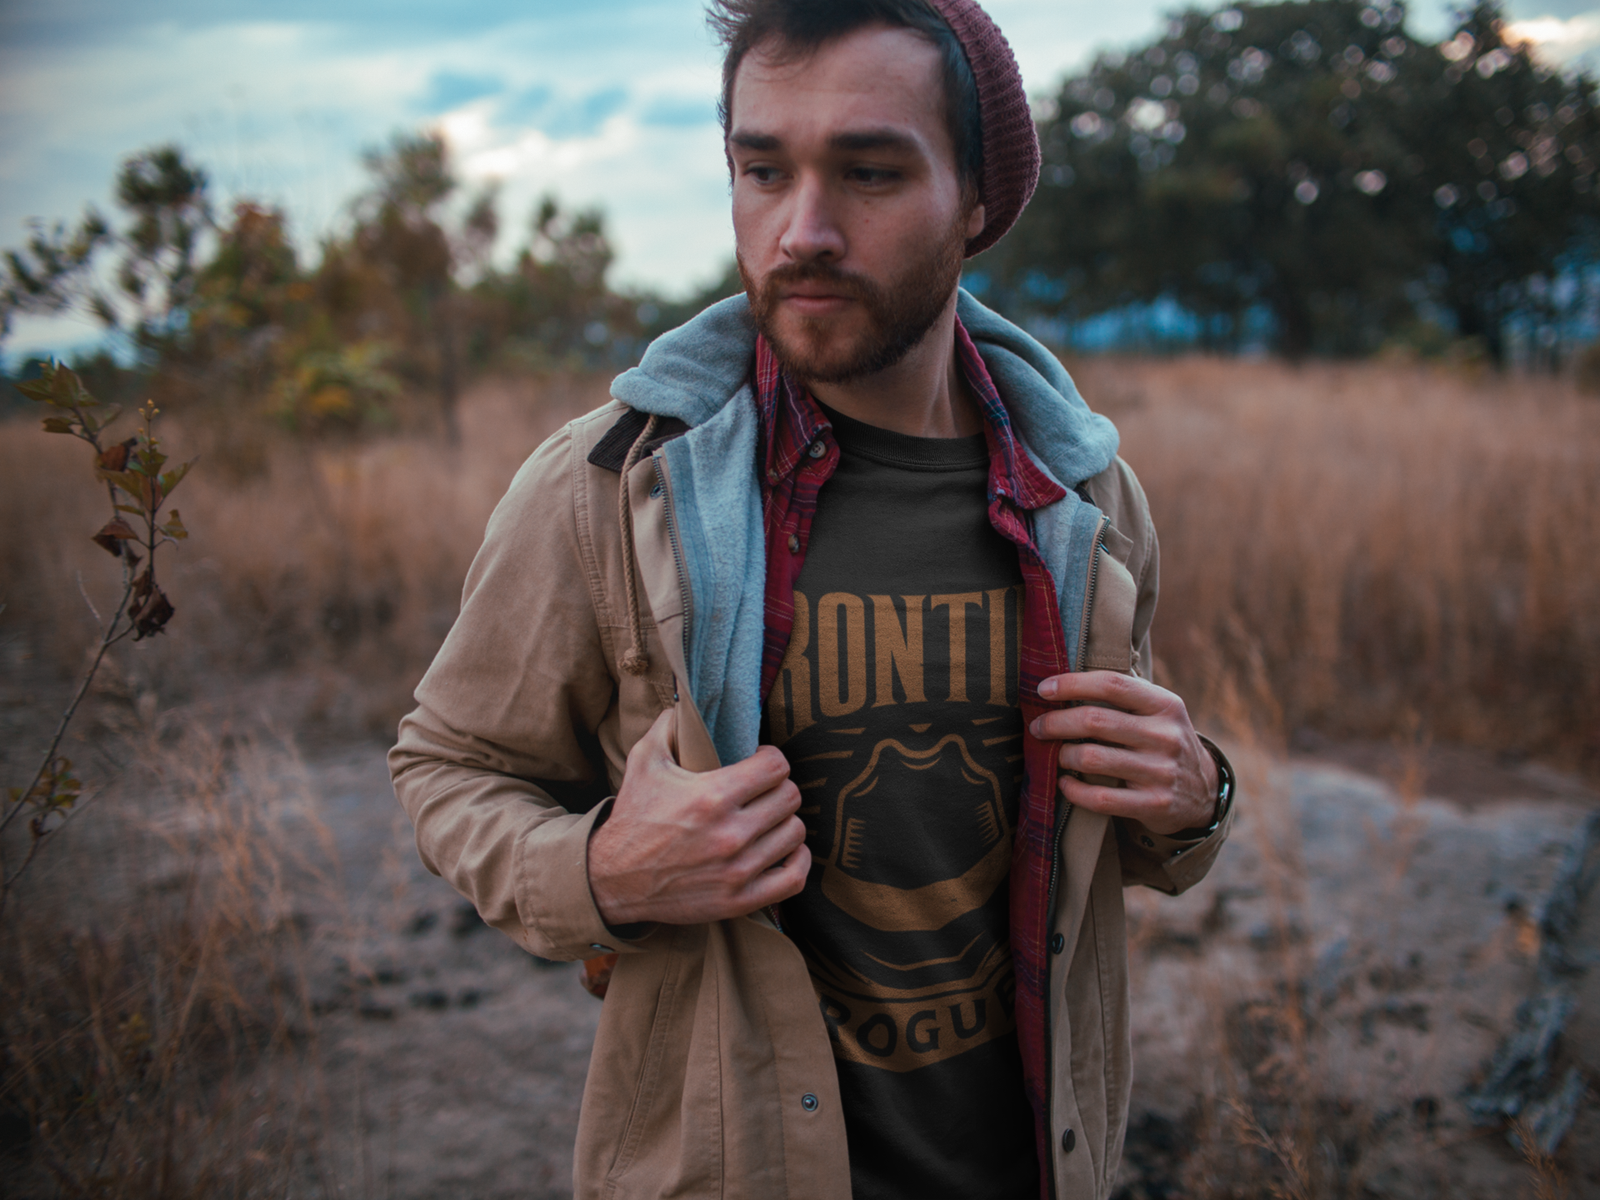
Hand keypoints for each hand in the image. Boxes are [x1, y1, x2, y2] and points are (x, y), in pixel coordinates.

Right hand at [587, 709, 810, 926]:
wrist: (614, 879)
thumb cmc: (633, 818)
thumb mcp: (644, 761)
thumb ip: (669, 726)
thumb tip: (687, 701)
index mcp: (712, 796)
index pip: (777, 767)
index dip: (771, 759)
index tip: (759, 763)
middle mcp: (731, 834)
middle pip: (789, 797)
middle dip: (778, 788)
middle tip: (762, 791)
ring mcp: (738, 870)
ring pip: (794, 833)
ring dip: (784, 822)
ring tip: (767, 819)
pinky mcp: (740, 900)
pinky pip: (793, 878)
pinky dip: (796, 861)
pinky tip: (783, 850)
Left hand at [1030, 671, 1218, 836]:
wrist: (1204, 792)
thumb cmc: (1163, 742)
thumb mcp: (1158, 713)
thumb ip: (1123, 698)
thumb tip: (1061, 685)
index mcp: (1165, 705)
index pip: (1112, 684)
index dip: (1072, 683)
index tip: (1043, 689)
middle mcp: (1165, 736)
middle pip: (1095, 721)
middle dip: (1056, 723)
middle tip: (1038, 727)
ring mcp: (1161, 772)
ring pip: (1093, 758)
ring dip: (1064, 756)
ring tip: (1058, 755)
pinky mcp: (1154, 804)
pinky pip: (1101, 798)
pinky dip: (1074, 790)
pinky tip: (1065, 783)